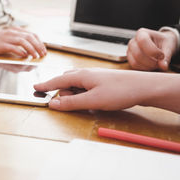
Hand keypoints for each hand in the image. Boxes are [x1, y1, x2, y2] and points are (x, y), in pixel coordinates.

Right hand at [0, 27, 46, 57]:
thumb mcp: (7, 36)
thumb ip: (17, 39)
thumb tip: (28, 49)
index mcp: (15, 30)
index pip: (32, 34)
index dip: (39, 42)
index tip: (43, 49)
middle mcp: (12, 32)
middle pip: (30, 37)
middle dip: (39, 46)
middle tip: (43, 54)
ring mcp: (7, 38)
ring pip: (24, 42)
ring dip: (32, 50)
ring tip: (36, 57)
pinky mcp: (2, 45)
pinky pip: (14, 48)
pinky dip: (21, 52)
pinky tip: (25, 57)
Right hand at [34, 68, 179, 116]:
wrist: (144, 87)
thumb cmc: (120, 92)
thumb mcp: (92, 101)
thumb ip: (71, 103)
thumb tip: (53, 104)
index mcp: (81, 76)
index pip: (57, 81)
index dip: (46, 85)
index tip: (35, 87)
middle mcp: (86, 74)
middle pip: (66, 83)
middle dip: (62, 94)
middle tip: (66, 105)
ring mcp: (94, 77)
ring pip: (76, 86)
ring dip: (74, 96)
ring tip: (85, 105)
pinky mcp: (101, 82)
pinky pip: (85, 88)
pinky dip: (82, 95)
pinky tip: (90, 102)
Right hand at [127, 28, 178, 70]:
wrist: (160, 45)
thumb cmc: (164, 43)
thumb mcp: (168, 46)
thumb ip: (167, 55)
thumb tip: (163, 66)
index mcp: (142, 33)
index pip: (143, 41)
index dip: (153, 51)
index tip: (162, 56)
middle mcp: (133, 41)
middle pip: (138, 54)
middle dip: (150, 61)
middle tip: (160, 62)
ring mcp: (130, 51)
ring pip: (135, 62)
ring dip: (148, 66)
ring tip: (156, 64)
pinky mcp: (130, 59)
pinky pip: (135, 66)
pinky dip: (144, 68)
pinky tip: (151, 65)